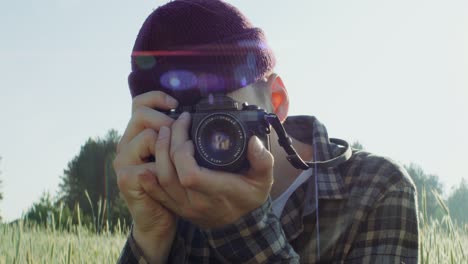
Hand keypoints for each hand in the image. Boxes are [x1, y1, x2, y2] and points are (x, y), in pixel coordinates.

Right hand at [113, 91, 177, 262]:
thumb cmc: (171, 184)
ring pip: (149, 137)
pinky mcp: (126, 178)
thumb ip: (177, 134)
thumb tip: (197, 115)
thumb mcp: (174, 154)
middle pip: (141, 114)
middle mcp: (125, 144)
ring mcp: (123, 161)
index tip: (177, 104)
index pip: (140, 103)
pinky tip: (173, 178)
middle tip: (183, 133)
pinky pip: (151, 164)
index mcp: (136, 134)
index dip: (157, 98)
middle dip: (167, 121)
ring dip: (169, 146)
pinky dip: (166, 169)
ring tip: (181, 158)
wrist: (159, 218)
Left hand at [146, 112, 273, 228]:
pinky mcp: (177, 208)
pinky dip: (149, 178)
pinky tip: (146, 163)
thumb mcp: (263, 179)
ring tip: (164, 133)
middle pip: (171, 173)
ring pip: (161, 181)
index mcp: (217, 192)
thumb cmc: (250, 196)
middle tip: (176, 123)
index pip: (190, 174)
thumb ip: (262, 160)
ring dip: (159, 154)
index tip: (191, 133)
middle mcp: (197, 202)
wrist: (240, 224)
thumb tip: (253, 141)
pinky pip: (157, 194)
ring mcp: (185, 206)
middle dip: (169, 144)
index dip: (183, 152)